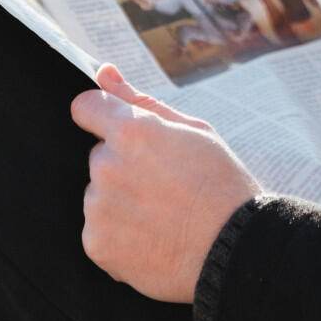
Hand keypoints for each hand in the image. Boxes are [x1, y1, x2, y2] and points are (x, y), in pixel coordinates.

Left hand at [71, 65, 260, 302]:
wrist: (234, 250)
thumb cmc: (221, 185)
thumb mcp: (194, 131)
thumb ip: (140, 101)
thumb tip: (104, 71)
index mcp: (132, 130)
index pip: (86, 107)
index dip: (103, 117)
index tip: (119, 132)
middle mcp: (107, 165)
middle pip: (99, 156)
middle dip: (123, 166)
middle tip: (164, 186)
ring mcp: (98, 206)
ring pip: (98, 194)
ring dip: (120, 202)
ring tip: (162, 216)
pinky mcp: (96, 243)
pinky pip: (98, 230)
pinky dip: (118, 235)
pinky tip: (152, 238)